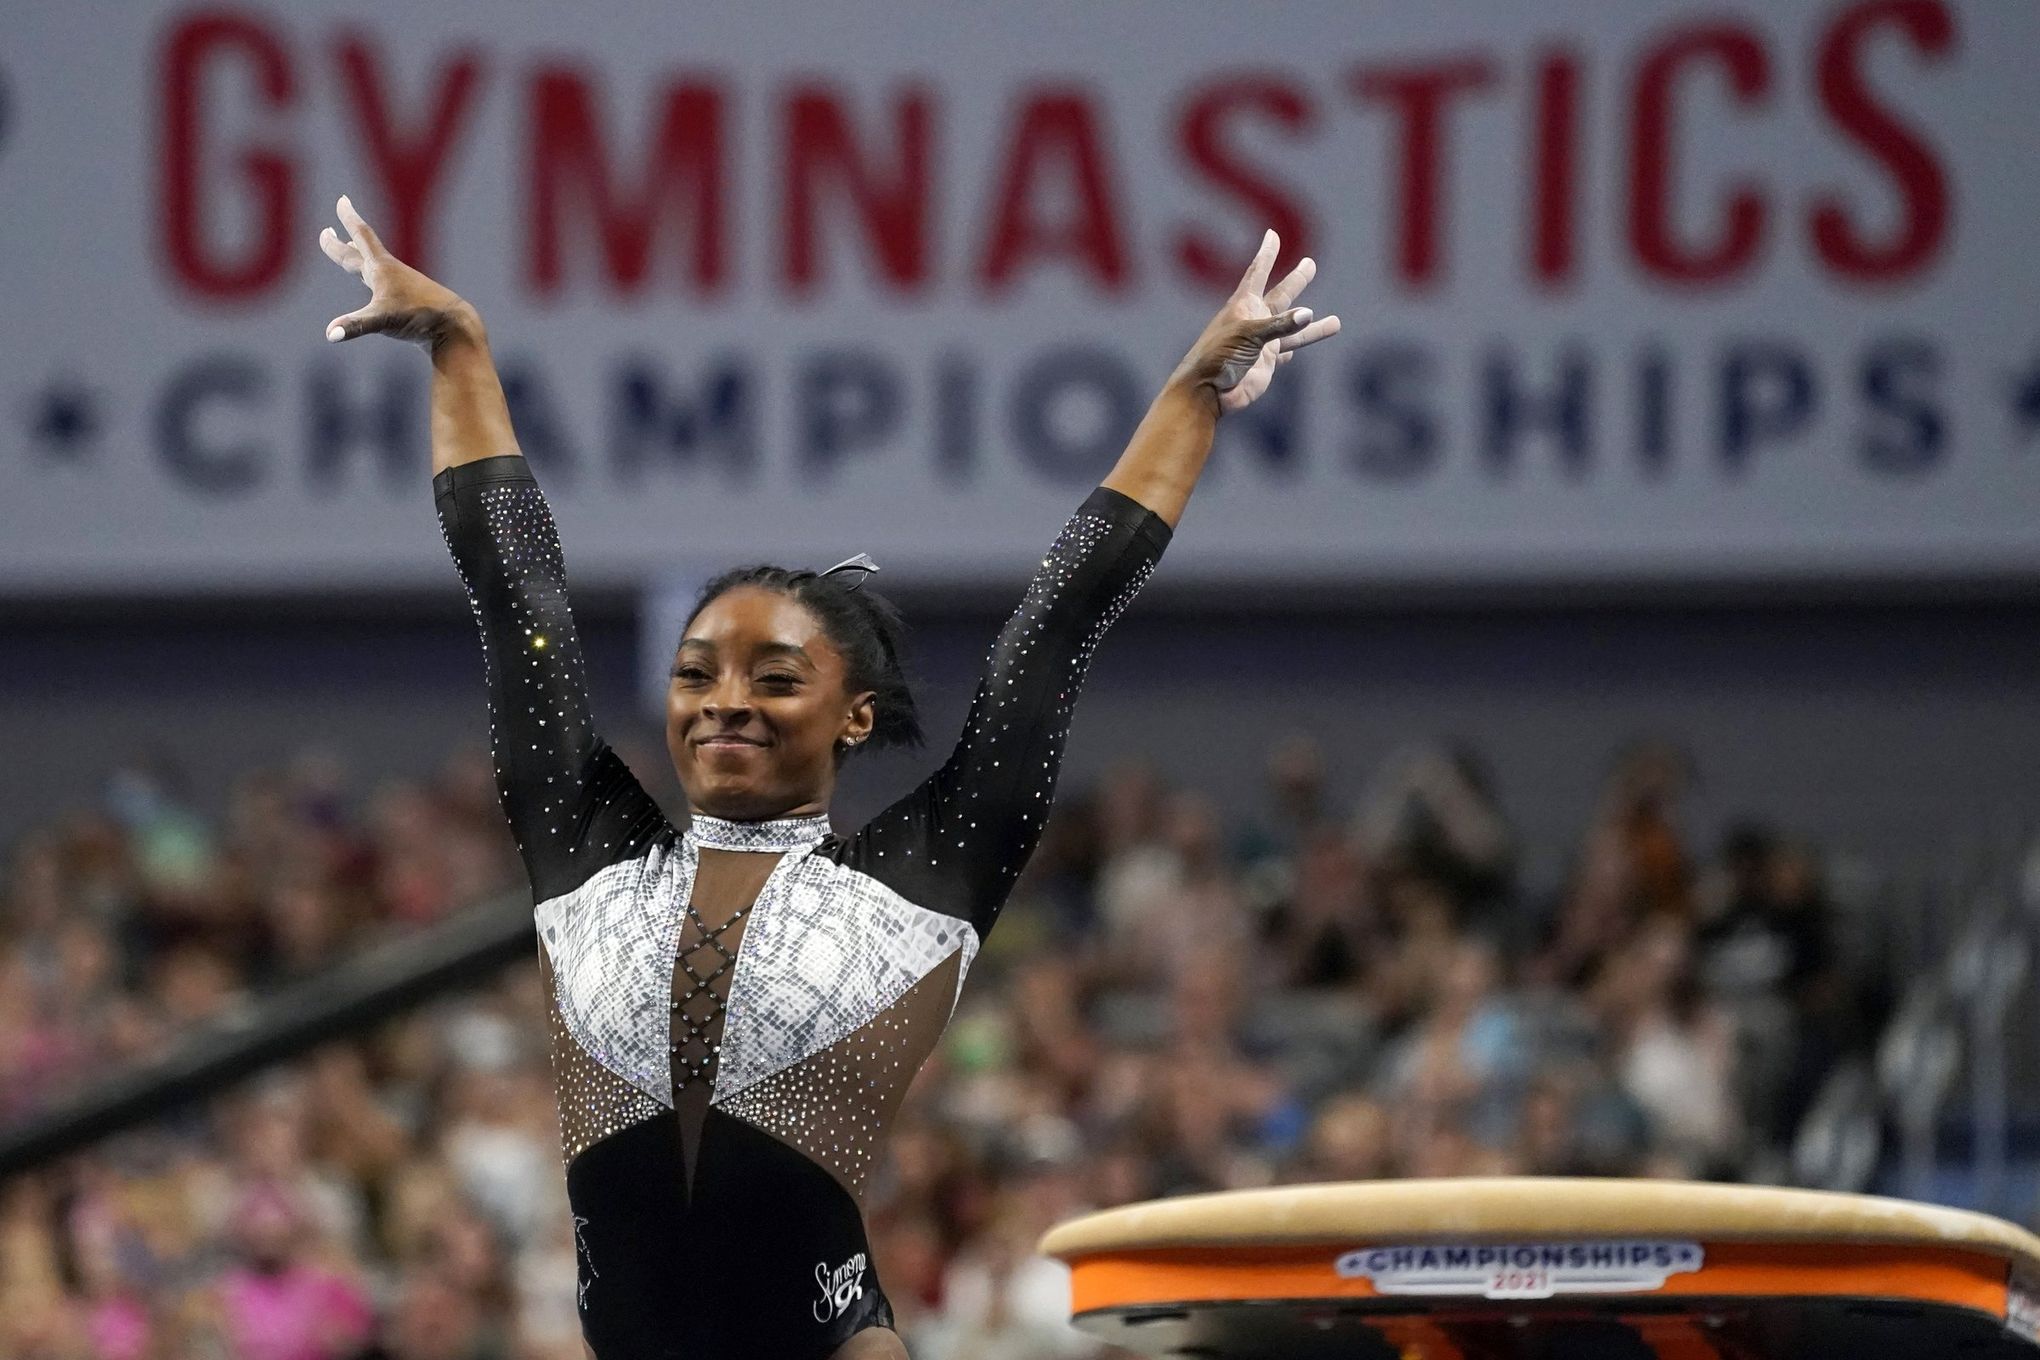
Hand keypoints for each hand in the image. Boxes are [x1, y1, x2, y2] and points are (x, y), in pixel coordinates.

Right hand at [319, 195, 475, 346]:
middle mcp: (391, 274)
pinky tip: (379, 288)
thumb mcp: (383, 320)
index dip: (350, 218)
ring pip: (373, 267)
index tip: (343, 200)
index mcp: (382, 268)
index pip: (362, 235)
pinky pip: (386, 287)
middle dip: (341, 242)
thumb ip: (355, 325)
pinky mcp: (409, 302)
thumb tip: (330, 334)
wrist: (455, 327)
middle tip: (327, 230)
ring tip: (350, 249)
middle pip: (360, 252)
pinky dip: (375, 282)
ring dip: (358, 257)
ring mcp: (401, 287)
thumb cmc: (420, 318)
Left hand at [1171, 229, 1340, 413]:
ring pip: (1294, 329)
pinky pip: (1286, 351)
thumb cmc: (1219, 357)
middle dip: (1296, 281)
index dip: (1266, 254)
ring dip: (1313, 325)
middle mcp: (1254, 321)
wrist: (1208, 392)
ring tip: (1336, 322)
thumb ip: (1278, 326)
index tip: (1272, 234)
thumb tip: (1308, 314)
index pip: (1257, 273)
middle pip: (1281, 296)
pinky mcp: (1266, 363)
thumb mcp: (1248, 335)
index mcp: (1244, 306)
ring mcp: (1262, 343)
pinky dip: (1296, 346)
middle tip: (1310, 264)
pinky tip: (1305, 341)